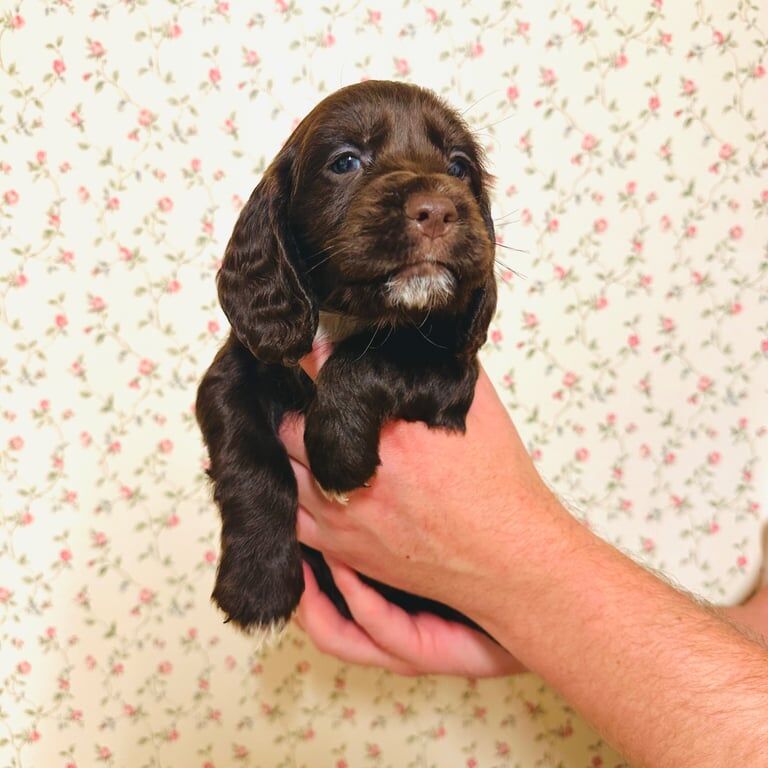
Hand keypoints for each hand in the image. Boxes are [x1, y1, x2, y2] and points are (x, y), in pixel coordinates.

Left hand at [282, 342, 537, 675]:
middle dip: (300, 406)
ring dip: (290, 449)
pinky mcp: (339, 547)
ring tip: (305, 436)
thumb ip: (436, 366)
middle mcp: (356, 473)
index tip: (306, 346)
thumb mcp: (476, 406)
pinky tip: (300, 477)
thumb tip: (408, 336)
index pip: (324, 377)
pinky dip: (289, 490)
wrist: (507, 556)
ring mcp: (340, 514)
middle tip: (312, 399)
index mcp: (389, 432)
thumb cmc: (497, 481)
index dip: (311, 357)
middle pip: (292, 425)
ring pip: (284, 468)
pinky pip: (290, 516)